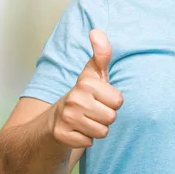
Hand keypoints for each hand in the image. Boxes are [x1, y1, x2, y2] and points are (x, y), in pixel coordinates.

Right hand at [50, 29, 122, 147]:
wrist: (55, 119)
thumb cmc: (83, 94)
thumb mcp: (93, 73)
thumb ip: (101, 53)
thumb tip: (96, 31)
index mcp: (86, 83)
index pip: (119, 101)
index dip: (112, 102)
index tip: (100, 98)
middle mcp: (74, 99)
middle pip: (112, 117)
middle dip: (106, 117)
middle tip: (93, 111)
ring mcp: (66, 118)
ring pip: (102, 132)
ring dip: (97, 129)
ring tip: (86, 120)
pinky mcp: (61, 135)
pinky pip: (89, 142)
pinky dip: (86, 140)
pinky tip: (77, 131)